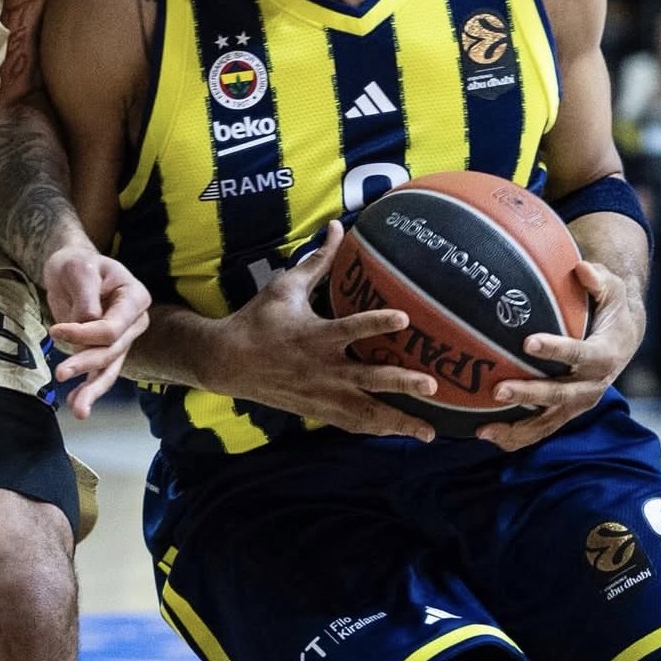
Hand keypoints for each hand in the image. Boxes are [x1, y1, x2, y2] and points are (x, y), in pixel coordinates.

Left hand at [45, 244, 149, 418]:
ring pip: (110, 369)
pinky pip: (99, 372)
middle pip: (112, 351)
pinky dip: (87, 388)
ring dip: (92, 389)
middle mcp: (134, 321)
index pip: (113, 327)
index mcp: (134, 297)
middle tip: (59, 373)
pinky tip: (75, 403)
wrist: (70, 268)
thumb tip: (88, 322)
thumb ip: (87, 295)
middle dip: (86, 363)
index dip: (86, 334)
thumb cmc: (77, 263)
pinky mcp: (107, 349)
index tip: (56, 330)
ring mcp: (122, 338)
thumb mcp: (80, 269)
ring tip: (78, 410)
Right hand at [205, 223, 439, 440]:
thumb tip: (338, 226)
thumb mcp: (286, 286)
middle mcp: (324, 368)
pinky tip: (400, 433)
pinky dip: (377, 429)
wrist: (227, 361)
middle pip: (369, 378)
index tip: (405, 318)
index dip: (377, 323)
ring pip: (365, 412)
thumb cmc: (258, 320)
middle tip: (433, 385)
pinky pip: (352, 424)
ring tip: (429, 432)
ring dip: (398, 421)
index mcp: (316, 335)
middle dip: (402, 383)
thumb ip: (318, 260)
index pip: (351, 328)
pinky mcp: (317, 409)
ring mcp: (322, 394)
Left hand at [475, 258, 641, 450]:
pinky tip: (484, 433)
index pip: (582, 354)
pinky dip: (515, 435)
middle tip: (498, 390)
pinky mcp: (565, 411)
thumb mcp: (612, 288)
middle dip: (530, 394)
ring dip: (517, 428)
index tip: (528, 343)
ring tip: (484, 431)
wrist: (623, 336)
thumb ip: (598, 279)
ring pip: (548, 421)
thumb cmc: (609, 306)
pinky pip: (540, 427)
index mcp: (605, 354)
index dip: (557, 350)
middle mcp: (593, 385)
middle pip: (561, 394)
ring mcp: (578, 402)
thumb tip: (583, 268)